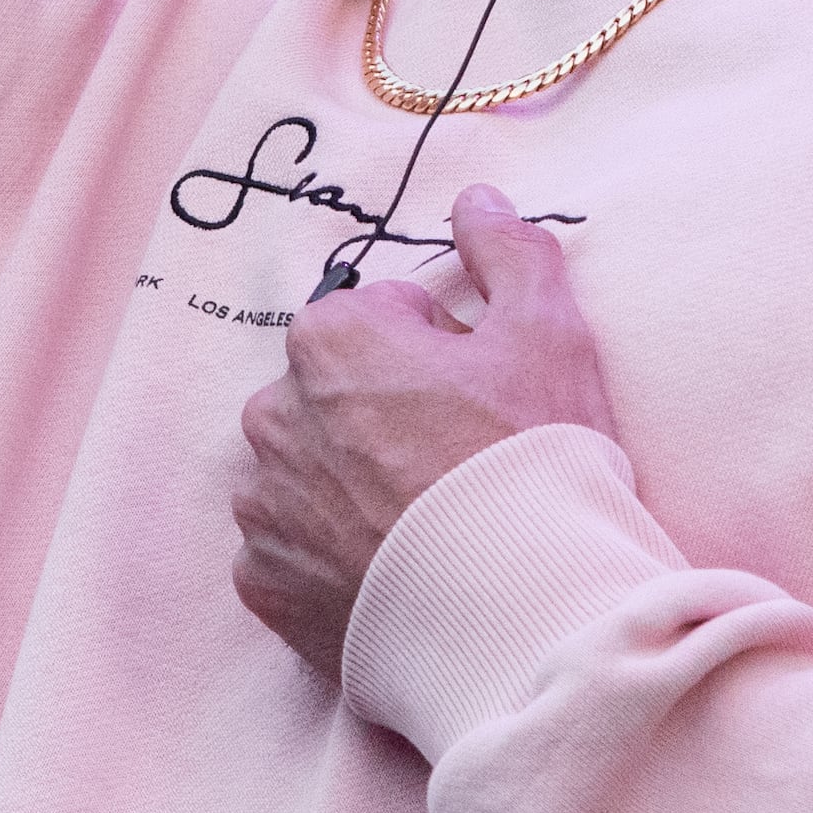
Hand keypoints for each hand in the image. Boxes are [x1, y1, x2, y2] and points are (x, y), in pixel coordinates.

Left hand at [231, 187, 620, 681]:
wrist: (519, 612)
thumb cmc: (533, 462)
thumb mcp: (548, 332)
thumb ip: (508, 251)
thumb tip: (476, 200)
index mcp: (330, 339)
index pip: (384, 321)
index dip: (446, 355)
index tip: (483, 400)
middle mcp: (273, 416)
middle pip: (338, 397)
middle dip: (388, 416)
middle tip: (463, 464)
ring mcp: (264, 507)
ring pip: (311, 474)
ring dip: (356, 486)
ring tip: (433, 524)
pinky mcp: (265, 585)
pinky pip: (295, 554)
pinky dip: (336, 559)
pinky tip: (400, 570)